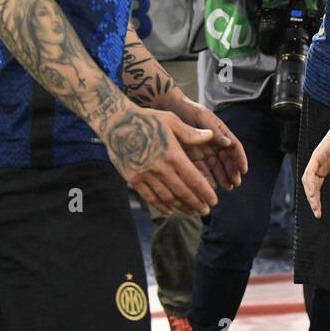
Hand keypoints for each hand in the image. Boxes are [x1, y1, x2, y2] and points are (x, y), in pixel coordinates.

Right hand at [106, 104, 220, 213]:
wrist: (116, 123)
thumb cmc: (146, 119)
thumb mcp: (171, 120)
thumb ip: (191, 133)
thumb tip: (211, 136)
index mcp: (173, 154)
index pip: (194, 180)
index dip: (205, 193)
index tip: (213, 201)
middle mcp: (160, 168)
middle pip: (183, 192)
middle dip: (196, 203)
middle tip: (206, 210)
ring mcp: (145, 175)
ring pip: (167, 198)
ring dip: (182, 207)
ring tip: (192, 211)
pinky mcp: (133, 179)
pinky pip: (150, 197)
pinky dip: (161, 206)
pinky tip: (170, 210)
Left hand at [169, 98, 247, 190]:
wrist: (168, 108)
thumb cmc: (188, 109)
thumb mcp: (202, 117)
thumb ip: (215, 131)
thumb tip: (228, 143)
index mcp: (221, 133)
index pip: (234, 147)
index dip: (240, 159)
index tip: (243, 170)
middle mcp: (214, 144)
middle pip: (227, 160)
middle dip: (232, 172)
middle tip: (235, 183)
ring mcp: (204, 152)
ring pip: (216, 167)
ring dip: (222, 177)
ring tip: (226, 187)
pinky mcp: (192, 158)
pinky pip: (201, 170)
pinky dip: (206, 178)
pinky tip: (208, 186)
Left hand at [302, 114, 329, 218]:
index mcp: (324, 168)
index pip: (317, 187)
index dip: (317, 200)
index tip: (320, 213)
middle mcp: (317, 165)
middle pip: (310, 186)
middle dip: (313, 201)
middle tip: (317, 213)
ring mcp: (316, 160)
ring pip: (308, 180)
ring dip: (311, 194)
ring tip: (315, 206)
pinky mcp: (318, 154)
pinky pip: (311, 170)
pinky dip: (310, 182)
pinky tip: (312, 191)